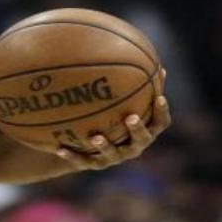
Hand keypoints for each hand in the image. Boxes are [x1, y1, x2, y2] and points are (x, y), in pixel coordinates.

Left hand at [56, 68, 170, 170]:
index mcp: (144, 132)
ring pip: (111, 155)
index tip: (159, 97)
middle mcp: (132, 147)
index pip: (160, 123)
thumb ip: (135, 85)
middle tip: (131, 118)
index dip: (162, 112)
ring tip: (95, 137)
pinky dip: (72, 156)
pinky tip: (60, 148)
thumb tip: (145, 56)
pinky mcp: (93, 164)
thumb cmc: (113, 119)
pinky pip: (81, 161)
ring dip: (104, 147)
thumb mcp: (124, 102)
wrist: (89, 149)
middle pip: (140, 141)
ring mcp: (113, 158)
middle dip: (137, 131)